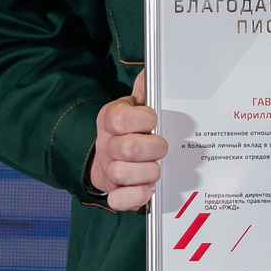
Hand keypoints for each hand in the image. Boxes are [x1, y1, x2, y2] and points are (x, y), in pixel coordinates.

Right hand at [90, 71, 165, 210]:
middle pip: (127, 148)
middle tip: (163, 147)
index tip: (153, 120)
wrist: (109, 158)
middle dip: (153, 148)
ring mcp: (109, 170)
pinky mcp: (114, 192)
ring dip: (147, 172)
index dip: (142, 120)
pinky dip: (136, 196)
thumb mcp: (134, 106)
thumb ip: (145, 90)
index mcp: (110, 120)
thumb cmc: (130, 130)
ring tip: (157, 169)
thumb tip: (151, 71)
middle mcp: (107, 145)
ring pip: (122, 174)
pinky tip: (149, 189)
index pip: (119, 118)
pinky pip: (118, 200)